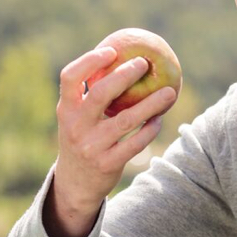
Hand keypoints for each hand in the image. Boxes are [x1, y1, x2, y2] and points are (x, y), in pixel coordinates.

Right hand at [44, 46, 177, 236]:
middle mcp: (75, 126)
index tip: (112, 51)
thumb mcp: (77, 118)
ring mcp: (91, 146)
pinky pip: (135, 143)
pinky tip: (160, 119)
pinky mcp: (108, 164)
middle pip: (100, 94)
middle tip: (145, 63)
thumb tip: (123, 60)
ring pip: (126, 120)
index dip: (89, 61)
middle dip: (124, 76)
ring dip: (151, 104)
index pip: (69, 78)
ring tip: (170, 92)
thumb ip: (90, 95)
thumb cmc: (83, 139)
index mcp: (66, 110)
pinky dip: (150, 130)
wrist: (75, 184)